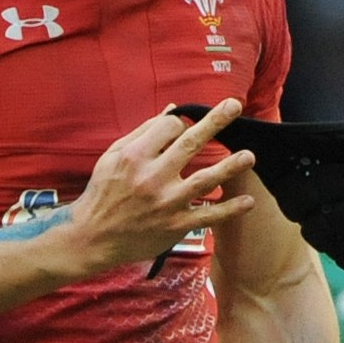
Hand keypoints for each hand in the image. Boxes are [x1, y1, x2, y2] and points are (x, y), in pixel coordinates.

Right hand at [67, 102, 258, 270]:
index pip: (169, 127)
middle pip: (191, 143)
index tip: (183, 128)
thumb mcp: (113, 156)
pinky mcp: (176, 226)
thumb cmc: (103, 193)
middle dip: (215, 122)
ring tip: (250, 156)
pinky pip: (209, 216)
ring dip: (231, 166)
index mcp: (135, 155)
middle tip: (235, 105)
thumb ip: (143, 132)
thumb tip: (172, 110)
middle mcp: (153, 177)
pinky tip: (249, 201)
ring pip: (206, 179)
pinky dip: (230, 209)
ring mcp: (167, 202)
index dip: (180, 123)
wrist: (93, 237)